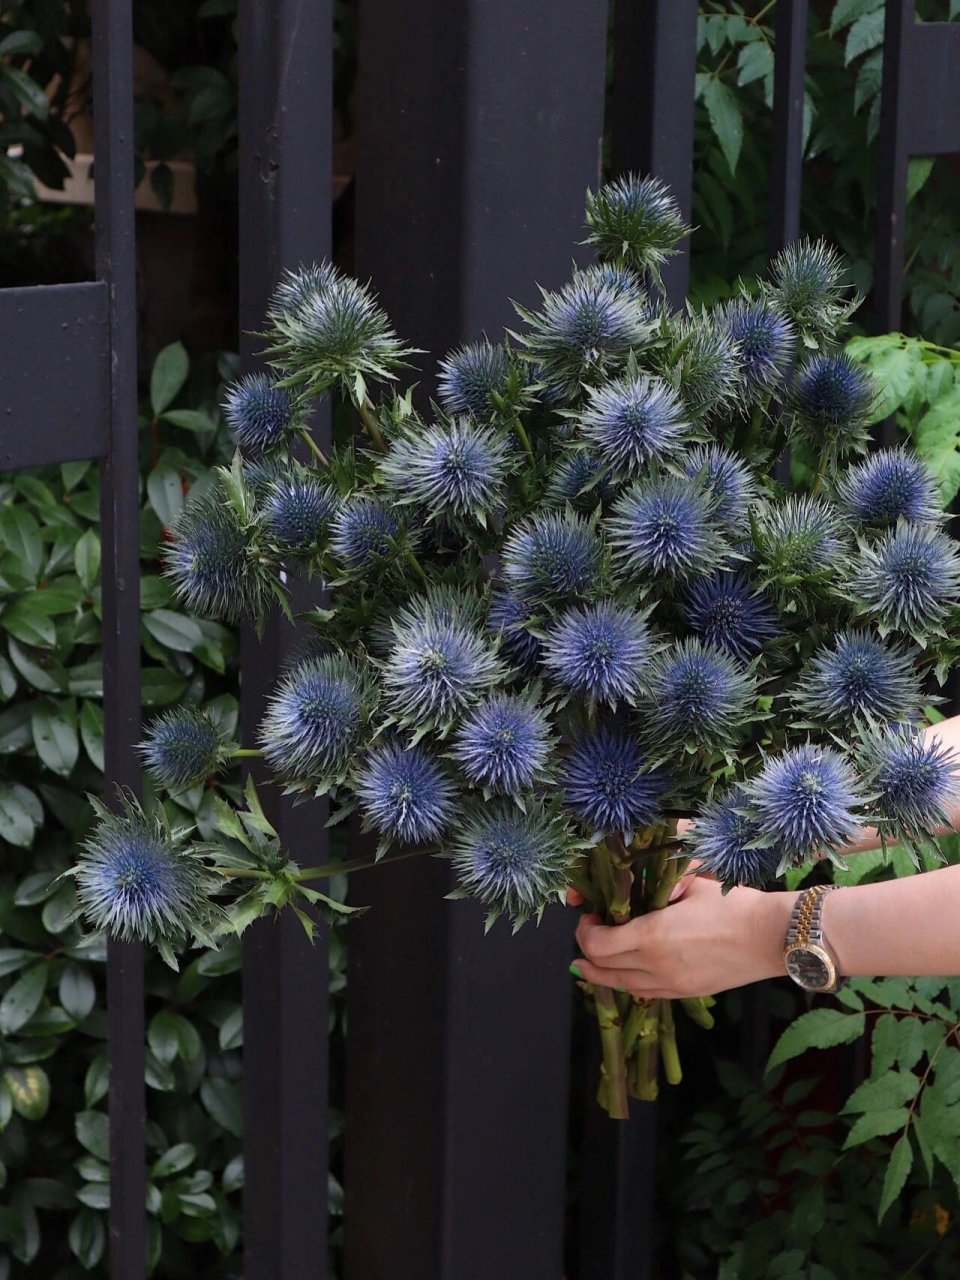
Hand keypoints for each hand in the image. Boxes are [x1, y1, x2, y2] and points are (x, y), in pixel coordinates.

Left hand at [569, 874, 796, 998]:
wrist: (771, 937)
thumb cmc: (732, 904)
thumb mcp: (689, 884)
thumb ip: (656, 886)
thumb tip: (631, 884)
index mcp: (652, 935)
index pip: (598, 944)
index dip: (585, 932)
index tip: (589, 915)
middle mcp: (655, 965)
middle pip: (603, 968)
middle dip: (587, 950)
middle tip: (589, 932)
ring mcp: (671, 984)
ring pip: (621, 986)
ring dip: (600, 974)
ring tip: (587, 965)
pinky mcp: (686, 993)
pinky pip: (645, 993)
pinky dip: (626, 984)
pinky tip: (622, 976)